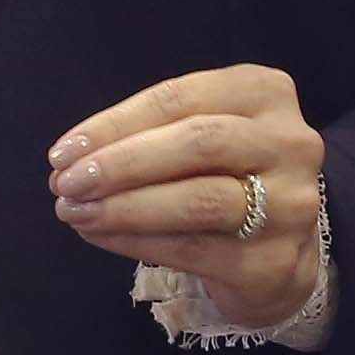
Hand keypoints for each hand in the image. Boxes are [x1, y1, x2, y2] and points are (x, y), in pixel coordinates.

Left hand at [50, 66, 329, 331]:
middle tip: (66, 182)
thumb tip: (73, 158)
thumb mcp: (202, 136)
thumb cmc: (227, 177)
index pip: (181, 98)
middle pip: (197, 143)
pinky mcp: (274, 261)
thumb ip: (149, 135)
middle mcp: (289, 143)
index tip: (64, 149)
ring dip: (124, 206)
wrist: (283, 254)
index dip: (116, 122)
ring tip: (75, 211)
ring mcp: (290, 205)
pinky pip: (194, 248)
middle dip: (121, 163)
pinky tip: (100, 236)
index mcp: (266, 93)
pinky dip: (136, 241)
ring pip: (199, 199)